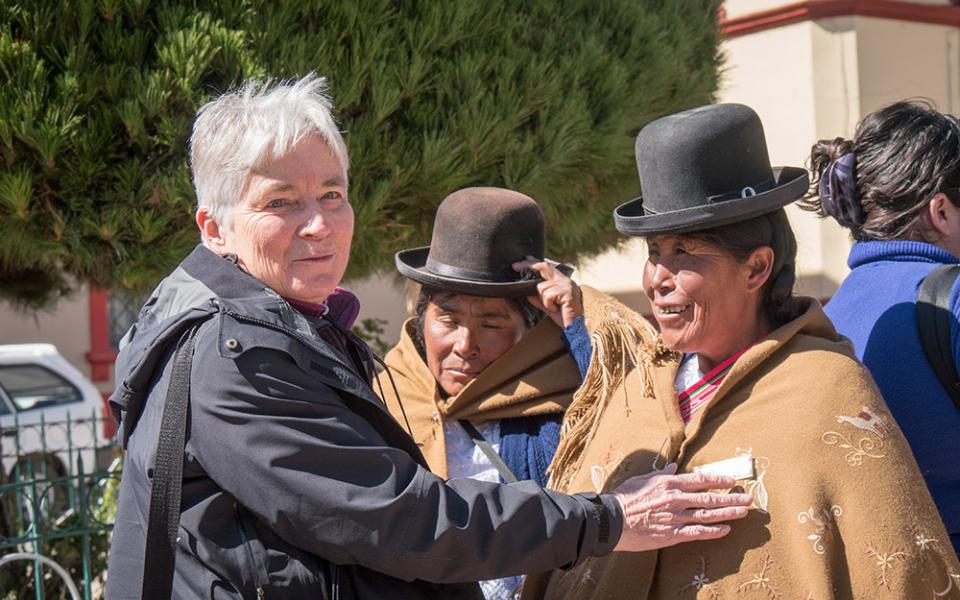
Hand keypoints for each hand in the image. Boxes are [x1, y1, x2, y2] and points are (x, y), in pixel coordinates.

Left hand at [512, 256, 582, 327]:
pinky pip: (548, 295)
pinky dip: (548, 305)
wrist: (576, 329)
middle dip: (528, 265)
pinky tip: (556, 309)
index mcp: (561, 282)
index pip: (546, 267)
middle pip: (544, 266)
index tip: (520, 263)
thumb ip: (539, 298)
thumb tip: (527, 293)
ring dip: (544, 300)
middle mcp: (565, 280)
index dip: (532, 263)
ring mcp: (567, 285)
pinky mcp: (567, 292)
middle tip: (515, 267)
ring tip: (554, 308)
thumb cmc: (564, 318)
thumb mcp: (548, 306)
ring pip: (542, 287)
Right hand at [610, 463, 752, 551]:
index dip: (718, 481)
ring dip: (728, 513)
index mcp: (669, 483)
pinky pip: (697, 532)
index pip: (699, 480)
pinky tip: (726, 529)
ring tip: (744, 512)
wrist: (612, 520)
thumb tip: (673, 468)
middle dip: (731, 498)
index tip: (732, 482)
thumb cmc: (624, 498)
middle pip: (709, 498)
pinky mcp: (672, 534)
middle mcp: (676, 499)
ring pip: (708, 515)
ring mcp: (675, 517)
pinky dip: (713, 531)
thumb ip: (661, 474)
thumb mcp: (642, 479)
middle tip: (748, 498)